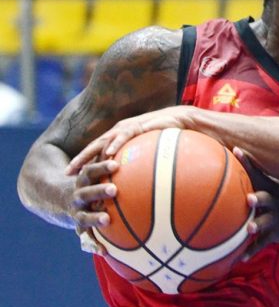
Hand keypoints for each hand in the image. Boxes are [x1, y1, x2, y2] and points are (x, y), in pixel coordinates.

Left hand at [66, 106, 196, 175]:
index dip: (85, 161)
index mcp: (121, 137)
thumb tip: (141, 185)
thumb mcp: (153, 153)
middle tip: (68, 173)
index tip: (73, 175)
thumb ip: (143, 165)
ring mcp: (127, 128)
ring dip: (91, 154)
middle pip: (95, 146)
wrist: (182, 120)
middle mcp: (120, 131)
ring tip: (81, 167)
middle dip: (80, 159)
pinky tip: (108, 155)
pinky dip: (115, 145)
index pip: (99, 150)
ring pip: (104, 142)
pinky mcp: (138, 125)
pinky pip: (124, 136)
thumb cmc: (169, 137)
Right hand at [71, 160, 119, 255]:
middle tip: (114, 189)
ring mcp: (77, 213)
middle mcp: (78, 196)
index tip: (116, 165)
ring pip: (84, 217)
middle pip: (86, 193)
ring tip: (107, 219)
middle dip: (99, 191)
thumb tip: (145, 155)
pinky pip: (87, 238)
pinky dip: (94, 245)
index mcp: (82, 180)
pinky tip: (105, 252)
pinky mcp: (80, 228)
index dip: (102, 167)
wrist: (63, 199)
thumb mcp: (97, 172)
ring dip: (95, 218)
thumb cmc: (93, 182)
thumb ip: (116, 165)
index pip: (91, 171)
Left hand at [234, 148, 278, 260]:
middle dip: (257, 198)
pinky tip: (240, 258)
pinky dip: (251, 251)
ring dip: (256, 225)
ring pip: (265, 222)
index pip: (259, 171)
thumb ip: (267, 177)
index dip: (248, 161)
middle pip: (265, 198)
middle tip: (250, 198)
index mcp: (275, 187)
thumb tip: (247, 164)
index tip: (236, 151)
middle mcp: (276, 201)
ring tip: (250, 229)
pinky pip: (263, 243)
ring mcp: (278, 218)